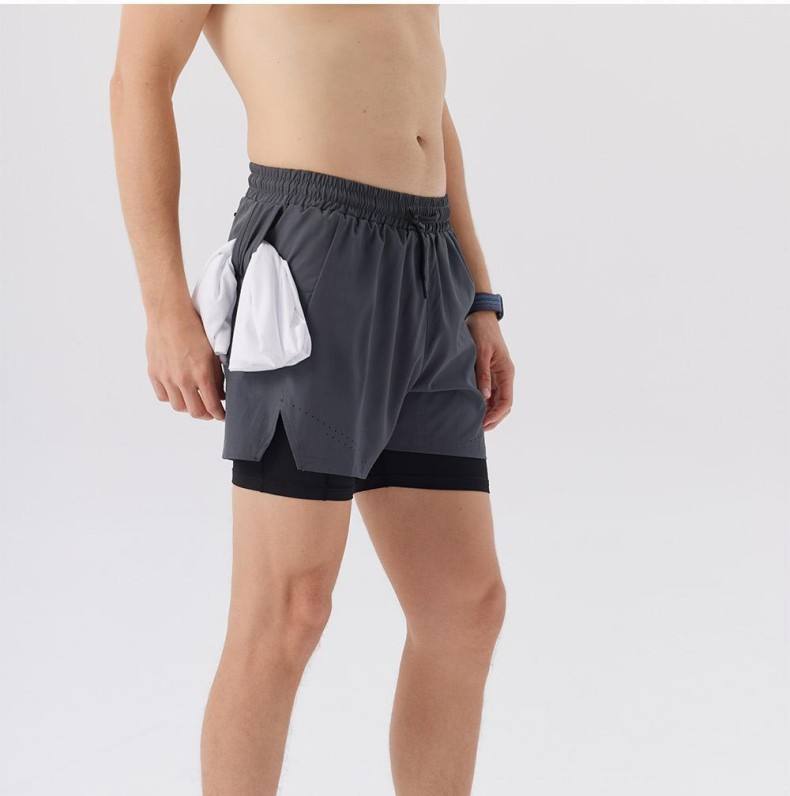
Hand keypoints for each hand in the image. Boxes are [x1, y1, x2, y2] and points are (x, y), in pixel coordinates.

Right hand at [146, 300, 224, 419]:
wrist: (169, 314)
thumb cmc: (193, 328)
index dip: (219, 414)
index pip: (212, 406)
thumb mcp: (213, 352)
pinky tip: (177, 392)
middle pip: (194, 411)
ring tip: (194, 402)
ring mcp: (166, 377)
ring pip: (178, 406)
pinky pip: (162, 396)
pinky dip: (171, 398)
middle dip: (205, 415)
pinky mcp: (154, 373)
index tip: (222, 416)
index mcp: (201, 374)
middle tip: (210, 412)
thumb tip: (219, 392)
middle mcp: (183, 380)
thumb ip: (216, 375)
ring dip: (188, 407)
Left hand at [467, 311, 514, 430]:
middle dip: (494, 418)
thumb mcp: (481, 353)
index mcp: (507, 372)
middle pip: (504, 404)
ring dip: (489, 412)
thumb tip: (485, 396)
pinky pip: (491, 393)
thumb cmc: (482, 331)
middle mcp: (505, 376)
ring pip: (498, 400)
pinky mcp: (491, 372)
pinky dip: (485, 403)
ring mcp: (498, 375)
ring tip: (476, 422)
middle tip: (479, 428)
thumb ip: (483, 375)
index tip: (484, 423)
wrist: (480, 316)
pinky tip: (475, 408)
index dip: (497, 415)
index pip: (507, 401)